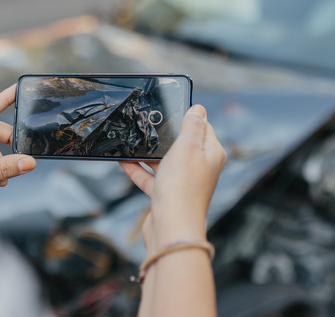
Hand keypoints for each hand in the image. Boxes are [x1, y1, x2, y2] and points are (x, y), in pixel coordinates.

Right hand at [120, 105, 225, 246]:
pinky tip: (123, 161)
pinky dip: (138, 170)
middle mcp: (200, 168)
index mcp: (211, 154)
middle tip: (148, 122)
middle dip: (165, 135)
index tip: (171, 107)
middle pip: (182, 144)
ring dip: (148, 152)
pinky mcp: (166, 195)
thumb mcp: (187, 147)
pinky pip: (151, 178)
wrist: (171, 227)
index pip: (203, 128)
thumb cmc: (183, 187)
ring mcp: (182, 182)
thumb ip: (192, 126)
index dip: (188, 117)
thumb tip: (199, 109)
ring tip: (131, 140)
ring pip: (164, 161)